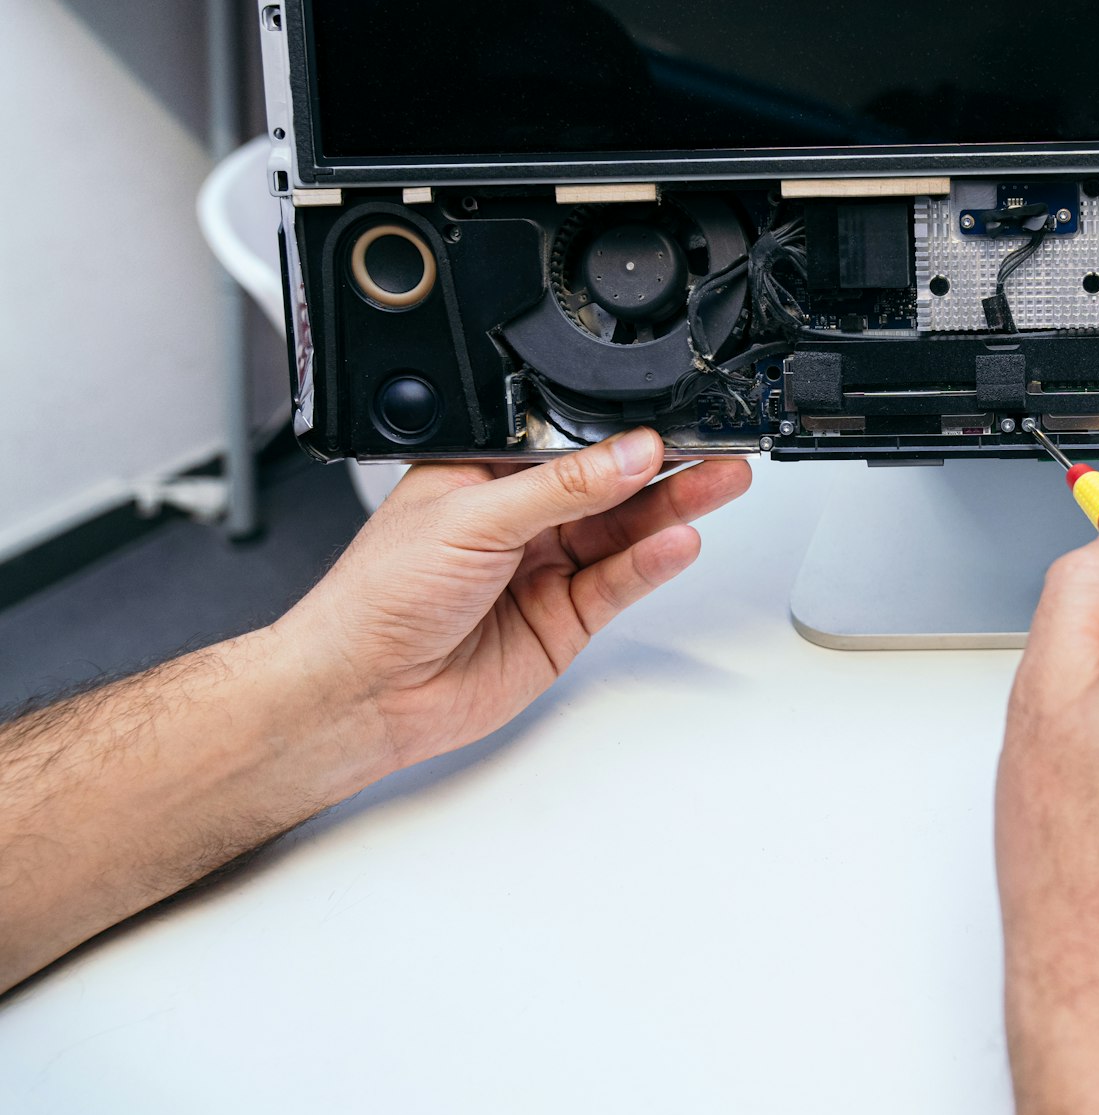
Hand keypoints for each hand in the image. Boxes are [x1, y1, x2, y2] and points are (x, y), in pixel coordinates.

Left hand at [0, 428, 748, 990]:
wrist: (362, 693)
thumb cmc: (377, 598)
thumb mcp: (472, 518)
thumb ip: (562, 488)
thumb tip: (630, 454)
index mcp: (485, 472)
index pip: (570, 441)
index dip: (621, 430)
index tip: (672, 420)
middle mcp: (520, 517)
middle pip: (610, 485)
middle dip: (665, 466)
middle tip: (717, 448)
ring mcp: (545, 568)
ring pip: (624, 531)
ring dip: (672, 508)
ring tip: (720, 483)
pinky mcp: (564, 619)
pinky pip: (619, 583)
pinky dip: (652, 563)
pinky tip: (680, 539)